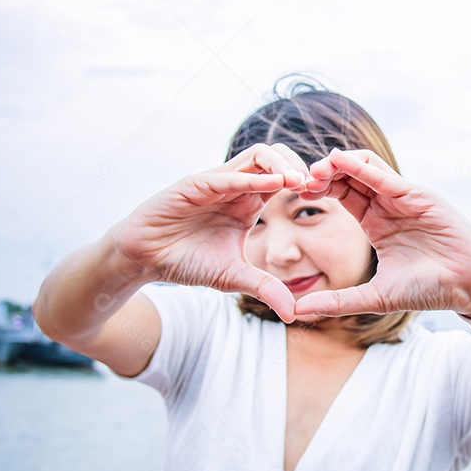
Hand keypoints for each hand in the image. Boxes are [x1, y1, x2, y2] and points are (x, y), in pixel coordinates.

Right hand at [108, 144, 308, 322]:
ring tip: (302, 183)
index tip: (327, 198)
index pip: (286, 176)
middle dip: (301, 165)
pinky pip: (228, 174)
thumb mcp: (234, 277)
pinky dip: (253, 178)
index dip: (307, 182)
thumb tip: (295, 315)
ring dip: (283, 164)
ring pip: (257, 155)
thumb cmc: (186, 261)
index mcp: (249, 200)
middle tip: (320, 187)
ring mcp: (216, 181)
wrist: (144, 259)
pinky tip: (275, 185)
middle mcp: (236, 185)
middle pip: (277, 155)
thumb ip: (265, 289)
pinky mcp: (194, 183)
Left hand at [292, 148, 470, 317]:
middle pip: (349, 176)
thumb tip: (298, 311)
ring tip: (316, 170)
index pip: (342, 194)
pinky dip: (361, 167)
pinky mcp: (419, 195)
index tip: (295, 196)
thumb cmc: (429, 289)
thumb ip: (338, 301)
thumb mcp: (375, 297)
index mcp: (376, 222)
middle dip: (323, 173)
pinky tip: (340, 162)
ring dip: (338, 165)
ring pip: (365, 166)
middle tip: (299, 180)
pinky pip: (385, 175)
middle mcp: (388, 204)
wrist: (468, 287)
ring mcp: (404, 197)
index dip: (318, 190)